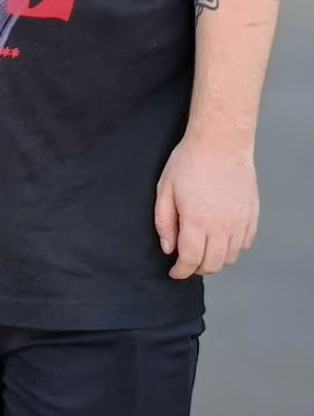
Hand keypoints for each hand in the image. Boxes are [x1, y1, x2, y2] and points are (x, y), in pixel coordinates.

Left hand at [154, 137, 258, 278]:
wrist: (221, 143)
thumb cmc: (190, 162)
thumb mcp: (165, 189)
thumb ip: (164, 221)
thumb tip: (168, 247)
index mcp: (196, 220)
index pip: (190, 259)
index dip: (181, 271)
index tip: (175, 272)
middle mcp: (221, 226)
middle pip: (212, 264)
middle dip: (196, 269)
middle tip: (186, 263)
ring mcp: (239, 221)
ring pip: (230, 257)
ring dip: (215, 261)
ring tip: (203, 252)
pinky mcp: (252, 215)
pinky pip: (245, 244)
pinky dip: (233, 249)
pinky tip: (221, 240)